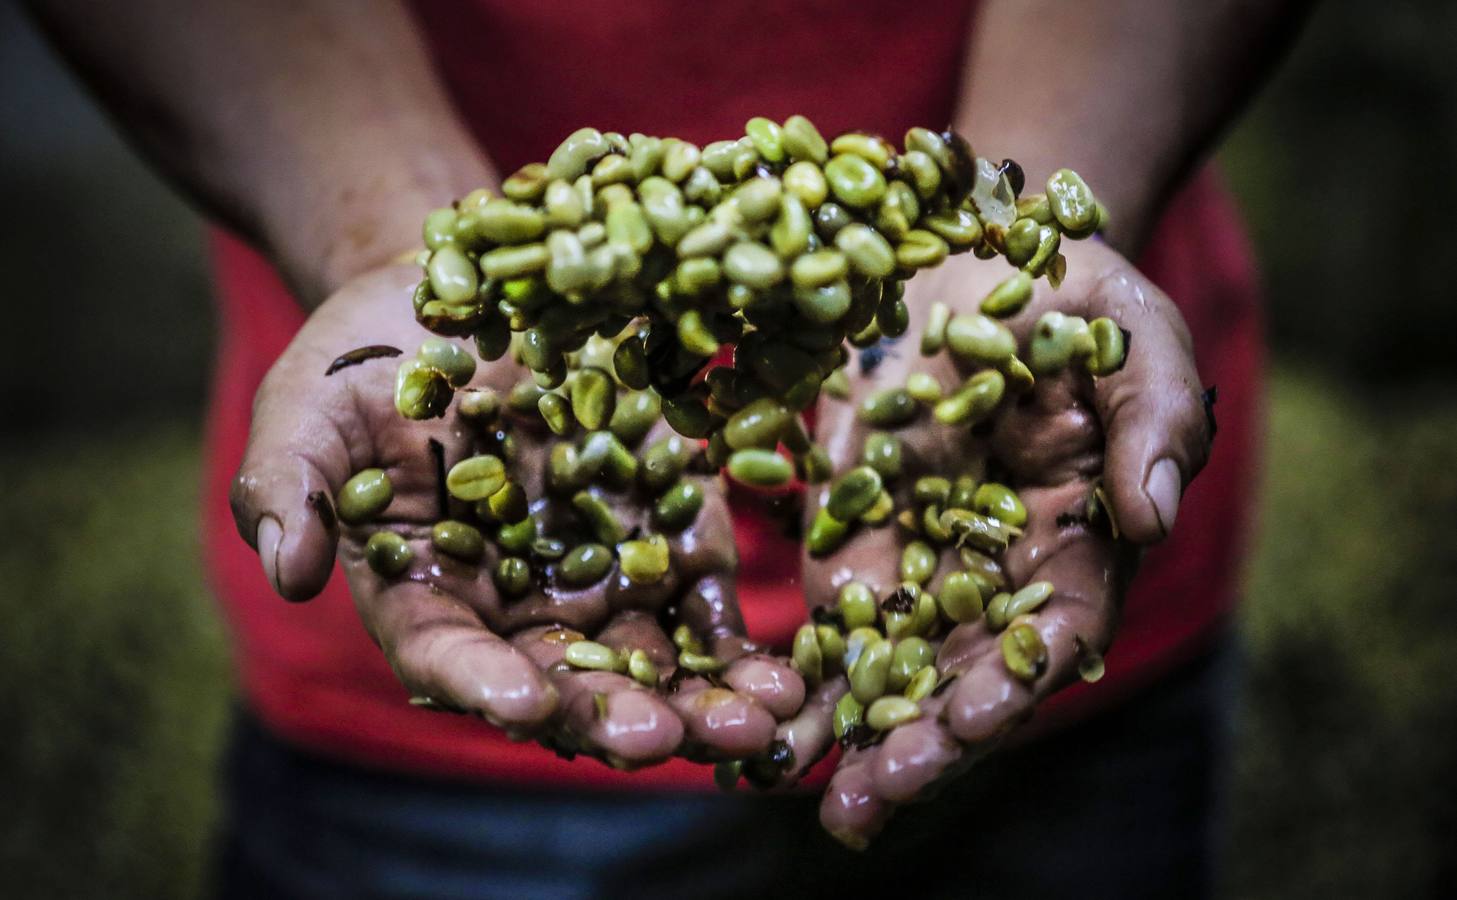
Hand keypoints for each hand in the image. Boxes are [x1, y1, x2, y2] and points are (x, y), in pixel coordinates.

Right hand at [228, 264, 802, 768]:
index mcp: (427, 594)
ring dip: (705, 705)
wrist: (468, 302)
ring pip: (650, 666)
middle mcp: (516, 608)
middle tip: (664, 738)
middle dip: (614, 715)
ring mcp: (599, 579)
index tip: (522, 702)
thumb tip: (288, 572)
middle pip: (565, 683)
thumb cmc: (369, 358)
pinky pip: (707, 607)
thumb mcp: (310, 404)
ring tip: (759, 723)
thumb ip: (288, 483)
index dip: (481, 682)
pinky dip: (744, 647)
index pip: (449, 657)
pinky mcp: (668, 539)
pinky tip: (791, 676)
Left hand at [775, 240, 1211, 845]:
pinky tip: (765, 729)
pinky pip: (830, 621)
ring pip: (896, 670)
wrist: (974, 260)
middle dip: (927, 741)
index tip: (973, 718)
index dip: (1019, 680)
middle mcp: (999, 572)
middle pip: (968, 677)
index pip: (1055, 632)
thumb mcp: (1136, 340)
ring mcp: (922, 562)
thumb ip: (1153, 423)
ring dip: (862, 737)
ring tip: (825, 804)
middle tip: (874, 796)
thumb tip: (1153, 516)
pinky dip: (804, 680)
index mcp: (1079, 539)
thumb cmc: (1081, 299)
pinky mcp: (856, 539)